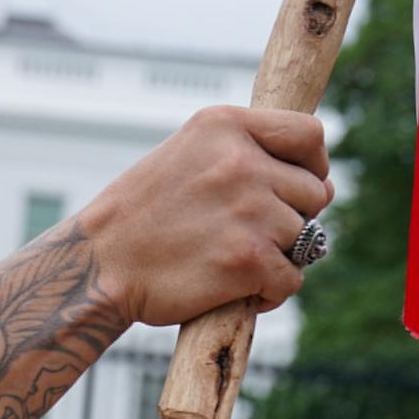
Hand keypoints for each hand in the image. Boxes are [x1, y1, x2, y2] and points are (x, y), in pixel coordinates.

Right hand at [78, 107, 330, 326]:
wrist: (98, 265)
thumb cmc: (140, 215)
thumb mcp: (186, 155)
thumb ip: (244, 154)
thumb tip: (320, 182)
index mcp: (224, 126)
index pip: (310, 133)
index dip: (314, 164)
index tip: (297, 184)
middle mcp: (240, 162)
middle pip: (315, 193)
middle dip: (292, 217)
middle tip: (248, 232)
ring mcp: (249, 211)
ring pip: (307, 239)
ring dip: (279, 256)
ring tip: (233, 261)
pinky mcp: (248, 259)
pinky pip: (292, 279)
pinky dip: (270, 292)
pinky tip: (236, 288)